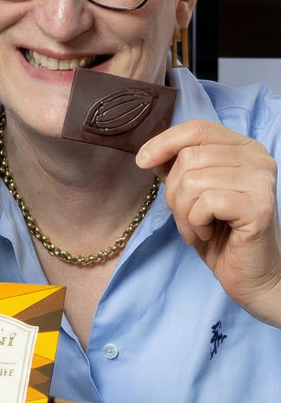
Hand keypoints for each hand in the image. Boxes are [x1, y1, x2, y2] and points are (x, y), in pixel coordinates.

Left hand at [136, 119, 280, 325]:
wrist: (249, 275)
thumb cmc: (220, 233)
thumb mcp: (190, 194)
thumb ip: (176, 168)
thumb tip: (149, 153)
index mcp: (242, 147)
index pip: (196, 128)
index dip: (163, 142)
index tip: (141, 162)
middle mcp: (257, 158)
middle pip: (189, 156)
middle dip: (174, 192)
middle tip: (186, 216)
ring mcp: (261, 180)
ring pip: (193, 180)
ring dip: (183, 212)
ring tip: (198, 228)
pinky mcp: (259, 206)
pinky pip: (205, 202)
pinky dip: (195, 222)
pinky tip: (208, 233)